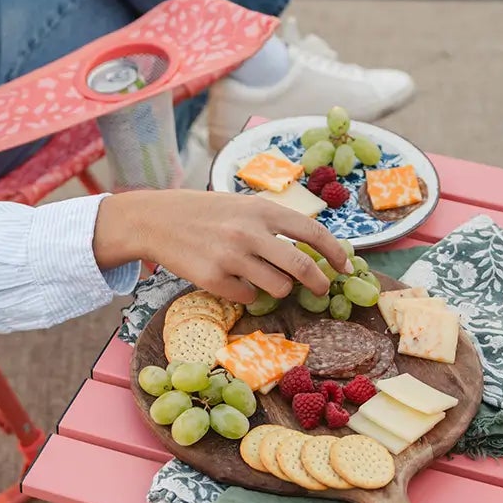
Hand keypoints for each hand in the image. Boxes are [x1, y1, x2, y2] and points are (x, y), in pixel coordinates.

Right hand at [94, 190, 347, 304]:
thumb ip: (272, 222)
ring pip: (278, 288)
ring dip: (279, 289)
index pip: (312, 231)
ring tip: (264, 280)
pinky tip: (232, 280)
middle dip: (318, 282)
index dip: (335, 252)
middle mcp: (249, 232)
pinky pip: (247, 297)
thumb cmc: (204, 212)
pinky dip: (247, 294)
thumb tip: (310, 248)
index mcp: (261, 209)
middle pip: (301, 266)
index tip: (345, 266)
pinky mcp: (213, 279)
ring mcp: (231, 257)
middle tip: (320, 288)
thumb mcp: (241, 205)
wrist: (156, 220)